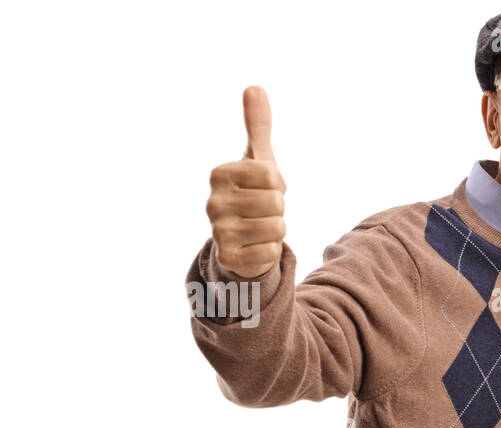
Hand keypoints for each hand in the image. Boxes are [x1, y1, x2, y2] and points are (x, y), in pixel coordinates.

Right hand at [207, 86, 286, 277]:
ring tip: (260, 228)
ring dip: (277, 231)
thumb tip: (255, 87)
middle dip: (279, 210)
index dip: (278, 184)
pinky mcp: (228, 258)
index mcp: (219, 173)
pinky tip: (256, 247)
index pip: (272, 175)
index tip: (265, 188)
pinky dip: (271, 251)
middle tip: (264, 212)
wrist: (243, 239)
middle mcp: (212, 201)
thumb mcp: (258, 160)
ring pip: (277, 228)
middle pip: (276, 202)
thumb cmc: (253, 194)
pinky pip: (271, 252)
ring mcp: (217, 231)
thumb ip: (258, 125)